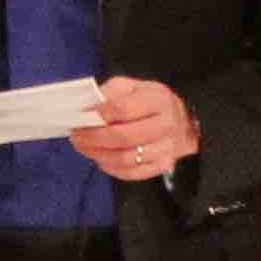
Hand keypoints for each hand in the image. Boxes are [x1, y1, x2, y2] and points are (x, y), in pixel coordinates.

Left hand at [71, 76, 197, 185]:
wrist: (184, 122)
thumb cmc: (150, 101)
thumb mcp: (132, 87)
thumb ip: (109, 93)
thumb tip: (86, 108)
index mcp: (158, 99)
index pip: (122, 109)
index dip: (98, 114)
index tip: (80, 116)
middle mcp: (166, 124)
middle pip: (122, 137)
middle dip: (92, 138)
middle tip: (75, 136)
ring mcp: (166, 148)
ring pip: (125, 158)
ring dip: (98, 154)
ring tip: (84, 147)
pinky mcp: (163, 165)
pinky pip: (131, 173)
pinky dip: (110, 168)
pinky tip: (100, 158)